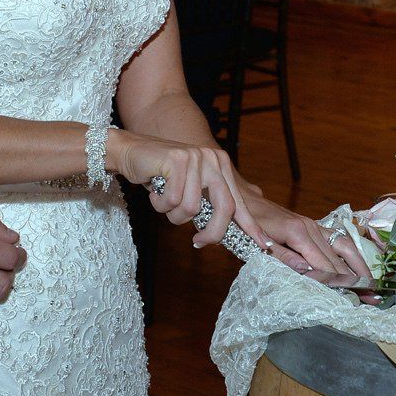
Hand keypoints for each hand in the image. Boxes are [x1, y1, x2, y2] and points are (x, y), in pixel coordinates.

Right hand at [106, 128, 266, 249]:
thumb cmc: (160, 176)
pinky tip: (154, 189)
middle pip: (224, 208)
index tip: (264, 244)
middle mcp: (213, 159)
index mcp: (221, 166)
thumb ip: (208, 205)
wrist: (131, 152)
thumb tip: (224, 232)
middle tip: (198, 243)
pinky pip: (172, 200)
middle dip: (211, 233)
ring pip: (192, 208)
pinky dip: (159, 203)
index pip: (238, 201)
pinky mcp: (178, 160)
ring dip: (172, 214)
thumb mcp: (190, 190)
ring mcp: (197, 157)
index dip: (250, 225)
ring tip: (164, 200)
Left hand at [242, 193, 367, 287]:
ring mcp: (315, 226)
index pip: (324, 264)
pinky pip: (339, 240)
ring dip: (360, 265)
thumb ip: (282, 257)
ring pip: (345, 245)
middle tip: (372, 298)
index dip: (339, 282)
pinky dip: (353, 254)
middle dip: (356, 278)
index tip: (354, 298)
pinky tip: (361, 266)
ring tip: (372, 284)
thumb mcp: (258, 244)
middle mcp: (311, 228)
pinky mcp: (315, 226)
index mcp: (298, 234)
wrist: (244, 201)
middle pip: (339, 257)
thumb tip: (308, 271)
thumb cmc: (247, 225)